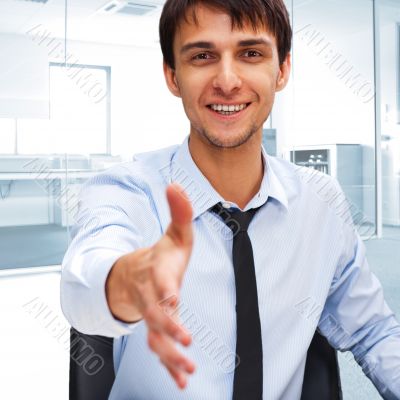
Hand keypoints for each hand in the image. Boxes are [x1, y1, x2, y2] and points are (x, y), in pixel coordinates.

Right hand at [106, 183, 194, 387]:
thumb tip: (175, 184)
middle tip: (184, 340)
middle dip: (167, 327)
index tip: (173, 298)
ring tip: (187, 370)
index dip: (165, 289)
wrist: (131, 275)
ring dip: (169, 355)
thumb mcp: (173, 233)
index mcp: (156, 273)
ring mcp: (151, 316)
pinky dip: (170, 366)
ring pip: (156, 338)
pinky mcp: (156, 329)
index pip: (159, 281)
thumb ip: (179, 212)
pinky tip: (183, 381)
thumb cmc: (158, 256)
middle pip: (156, 314)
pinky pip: (159, 350)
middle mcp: (151, 297)